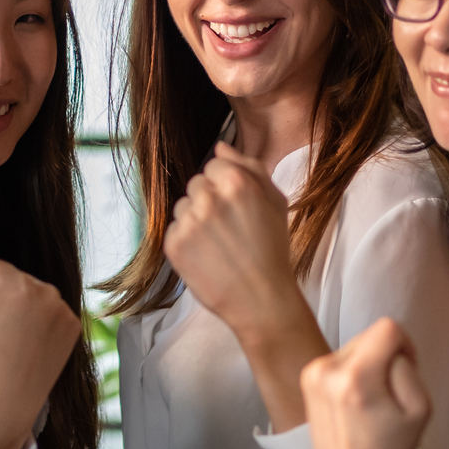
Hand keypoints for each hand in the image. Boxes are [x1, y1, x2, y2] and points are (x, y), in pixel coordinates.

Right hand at [0, 258, 80, 448]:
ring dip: (23, 309)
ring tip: (15, 340)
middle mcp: (49, 293)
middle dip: (5, 298)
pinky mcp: (73, 327)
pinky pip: (50, 312)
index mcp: (21, 286)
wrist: (8, 399)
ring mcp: (65, 311)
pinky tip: (31, 344)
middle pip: (16, 280)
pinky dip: (40, 323)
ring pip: (33, 295)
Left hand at [164, 143, 329, 428]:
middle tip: (229, 230)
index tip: (238, 210)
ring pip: (182, 207)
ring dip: (195, 221)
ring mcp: (188, 222)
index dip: (226, 188)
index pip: (214, 166)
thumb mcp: (275, 201)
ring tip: (219, 245)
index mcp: (237, 181)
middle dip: (209, 202)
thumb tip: (219, 147)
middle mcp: (209, 198)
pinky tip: (207, 257)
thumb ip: (249, 166)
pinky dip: (186, 243)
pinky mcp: (173, 245)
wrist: (262, 300)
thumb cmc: (272, 250)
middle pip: (196, 184)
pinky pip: (173, 231)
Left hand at [302, 319, 432, 448]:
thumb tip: (389, 350)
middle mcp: (326, 370)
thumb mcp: (419, 407)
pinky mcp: (307, 380)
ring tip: (368, 403)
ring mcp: (312, 374)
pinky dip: (352, 373)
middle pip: (370, 335)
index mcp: (355, 377)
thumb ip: (406, 366)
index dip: (406, 347)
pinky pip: (341, 360)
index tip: (404, 374)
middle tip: (386, 396)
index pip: (388, 328)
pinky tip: (354, 403)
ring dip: (368, 365)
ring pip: (356, 347)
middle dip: (384, 357)